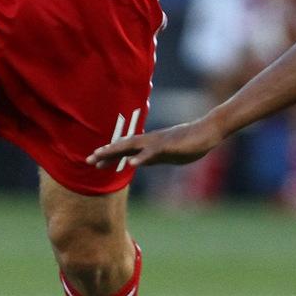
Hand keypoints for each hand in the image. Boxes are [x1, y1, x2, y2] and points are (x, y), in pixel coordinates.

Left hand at [87, 117, 222, 168]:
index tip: (94, 161)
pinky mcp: (168, 146)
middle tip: (88, 160)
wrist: (207, 131)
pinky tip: (130, 163)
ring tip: (100, 157)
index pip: (125, 149)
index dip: (109, 155)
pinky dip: (141, 158)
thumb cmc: (190, 143)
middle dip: (105, 153)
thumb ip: (153, 158)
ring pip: (131, 147)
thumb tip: (140, 162)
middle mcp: (149, 141)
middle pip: (123, 146)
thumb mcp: (168, 154)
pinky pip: (152, 153)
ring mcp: (157, 142)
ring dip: (115, 152)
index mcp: (149, 144)